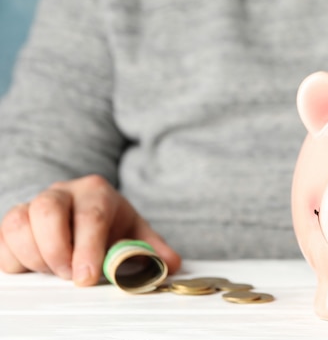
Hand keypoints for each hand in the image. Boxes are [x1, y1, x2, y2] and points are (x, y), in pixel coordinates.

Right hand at [0, 175, 180, 285]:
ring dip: (34, 256)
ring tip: (55, 272)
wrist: (86, 211)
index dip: (87, 248)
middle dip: (56, 250)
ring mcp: (34, 203)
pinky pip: (2, 238)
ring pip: (18, 223)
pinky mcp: (13, 221)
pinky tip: (35, 268)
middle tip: (69, 275)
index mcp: (96, 191)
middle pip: (47, 210)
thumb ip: (151, 249)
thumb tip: (169, 264)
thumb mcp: (135, 232)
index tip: (86, 276)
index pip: (91, 215)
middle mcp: (62, 192)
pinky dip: (15, 259)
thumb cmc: (110, 223)